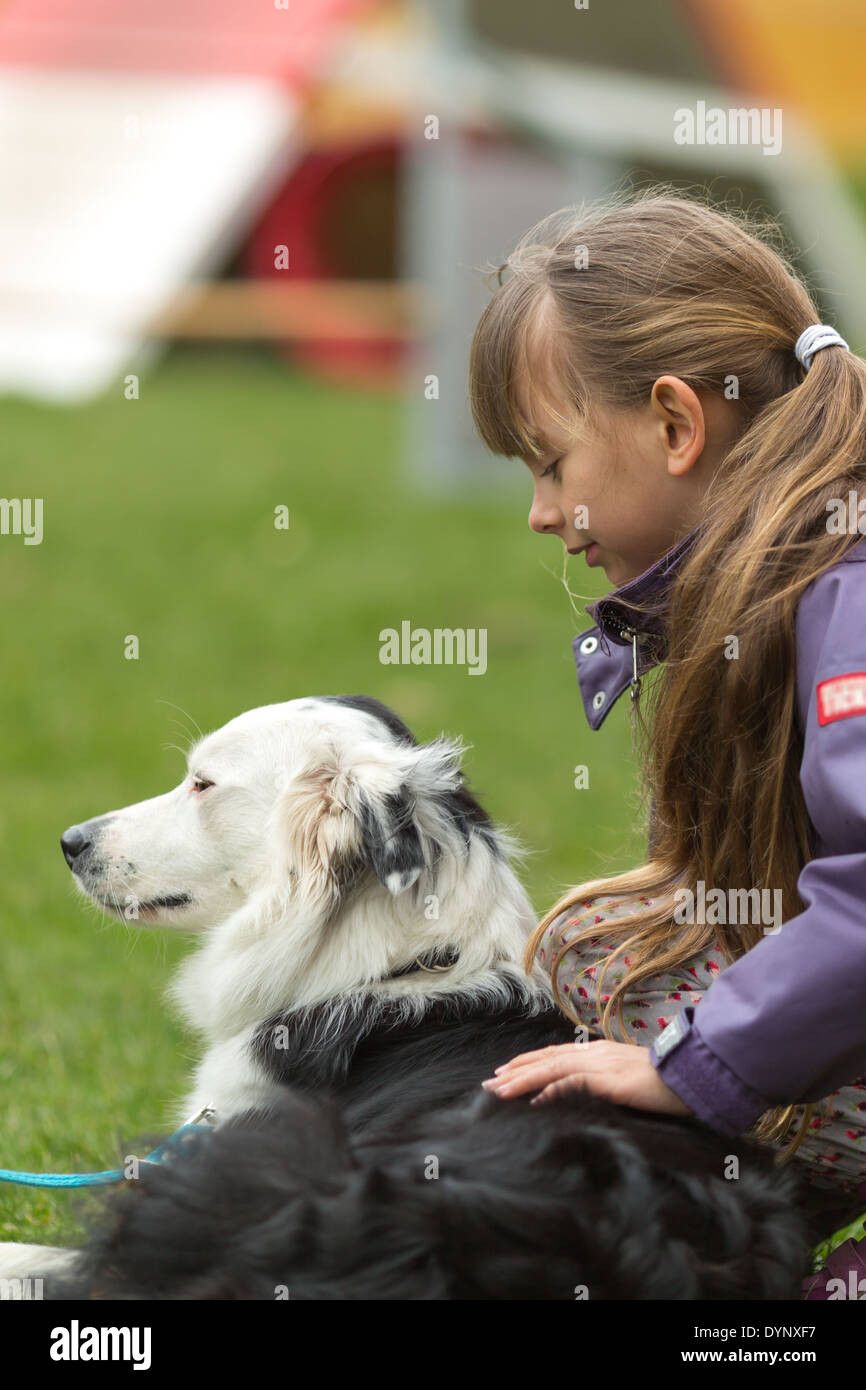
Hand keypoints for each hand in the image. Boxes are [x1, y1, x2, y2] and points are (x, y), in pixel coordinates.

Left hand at [481, 1038, 692, 1116]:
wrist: (692, 1073)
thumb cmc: (665, 1080)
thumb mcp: (627, 1078)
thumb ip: (603, 1080)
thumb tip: (578, 1090)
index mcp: (599, 1052)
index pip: (555, 1055)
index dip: (528, 1062)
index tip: (505, 1071)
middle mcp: (596, 1054)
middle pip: (546, 1059)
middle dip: (516, 1071)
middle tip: (490, 1082)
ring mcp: (602, 1065)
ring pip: (552, 1068)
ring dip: (523, 1080)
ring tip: (499, 1090)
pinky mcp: (612, 1081)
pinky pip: (575, 1084)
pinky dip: (553, 1090)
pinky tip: (536, 1100)